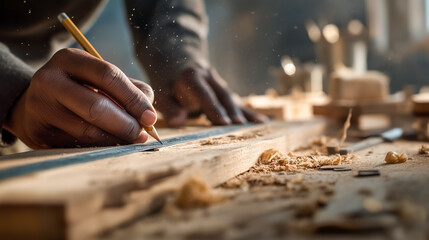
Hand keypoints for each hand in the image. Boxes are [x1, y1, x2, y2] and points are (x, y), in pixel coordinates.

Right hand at [4, 48, 155, 148]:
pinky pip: (77, 145)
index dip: (133, 99)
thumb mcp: (102, 80)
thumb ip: (131, 90)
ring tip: (129, 141)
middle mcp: (49, 80)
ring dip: (115, 140)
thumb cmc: (81, 90)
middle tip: (141, 135)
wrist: (35, 104)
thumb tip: (149, 116)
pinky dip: (99, 148)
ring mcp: (40, 107)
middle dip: (126, 125)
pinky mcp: (38, 133)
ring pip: (87, 131)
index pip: (108, 76)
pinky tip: (109, 146)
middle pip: (96, 107)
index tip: (151, 118)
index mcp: (70, 59)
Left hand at [154, 66, 267, 126]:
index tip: (224, 122)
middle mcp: (209, 77)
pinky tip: (261, 121)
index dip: (214, 108)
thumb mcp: (161, 93)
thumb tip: (179, 122)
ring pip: (233, 97)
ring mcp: (219, 83)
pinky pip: (237, 101)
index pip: (205, 94)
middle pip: (223, 95)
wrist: (177, 59)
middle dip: (232, 111)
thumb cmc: (167, 81)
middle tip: (240, 126)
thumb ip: (169, 108)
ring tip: (258, 124)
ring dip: (244, 112)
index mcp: (192, 78)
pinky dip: (248, 111)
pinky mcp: (224, 90)